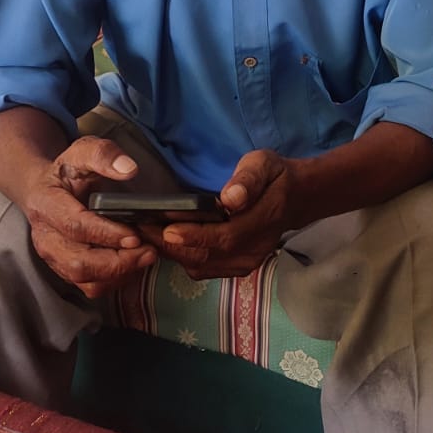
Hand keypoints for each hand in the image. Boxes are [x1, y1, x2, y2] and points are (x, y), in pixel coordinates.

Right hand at [18, 136, 157, 297]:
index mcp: (45, 204)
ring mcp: (53, 257)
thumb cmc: (67, 171)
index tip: (135, 235)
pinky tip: (133, 264)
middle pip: (79, 262)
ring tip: (145, 257)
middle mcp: (45, 237)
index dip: (105, 234)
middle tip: (149, 251)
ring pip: (84, 279)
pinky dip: (114, 281)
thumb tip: (129, 169)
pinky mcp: (63, 270)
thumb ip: (103, 155)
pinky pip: (89, 286)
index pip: (75, 226)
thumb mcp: (82, 151)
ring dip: (118, 274)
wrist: (45, 189)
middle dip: (117, 261)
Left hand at [145, 150, 296, 280]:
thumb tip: (230, 198)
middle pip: (207, 255)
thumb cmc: (273, 176)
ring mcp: (245, 263)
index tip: (167, 229)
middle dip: (171, 245)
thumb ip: (248, 180)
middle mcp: (253, 250)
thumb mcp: (264, 164)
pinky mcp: (235, 268)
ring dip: (171, 253)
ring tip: (143, 236)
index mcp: (263, 221)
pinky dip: (180, 258)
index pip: (225, 236)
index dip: (196, 236)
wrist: (293, 199)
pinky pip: (203, 269)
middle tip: (138, 230)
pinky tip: (162, 243)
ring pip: (201, 266)